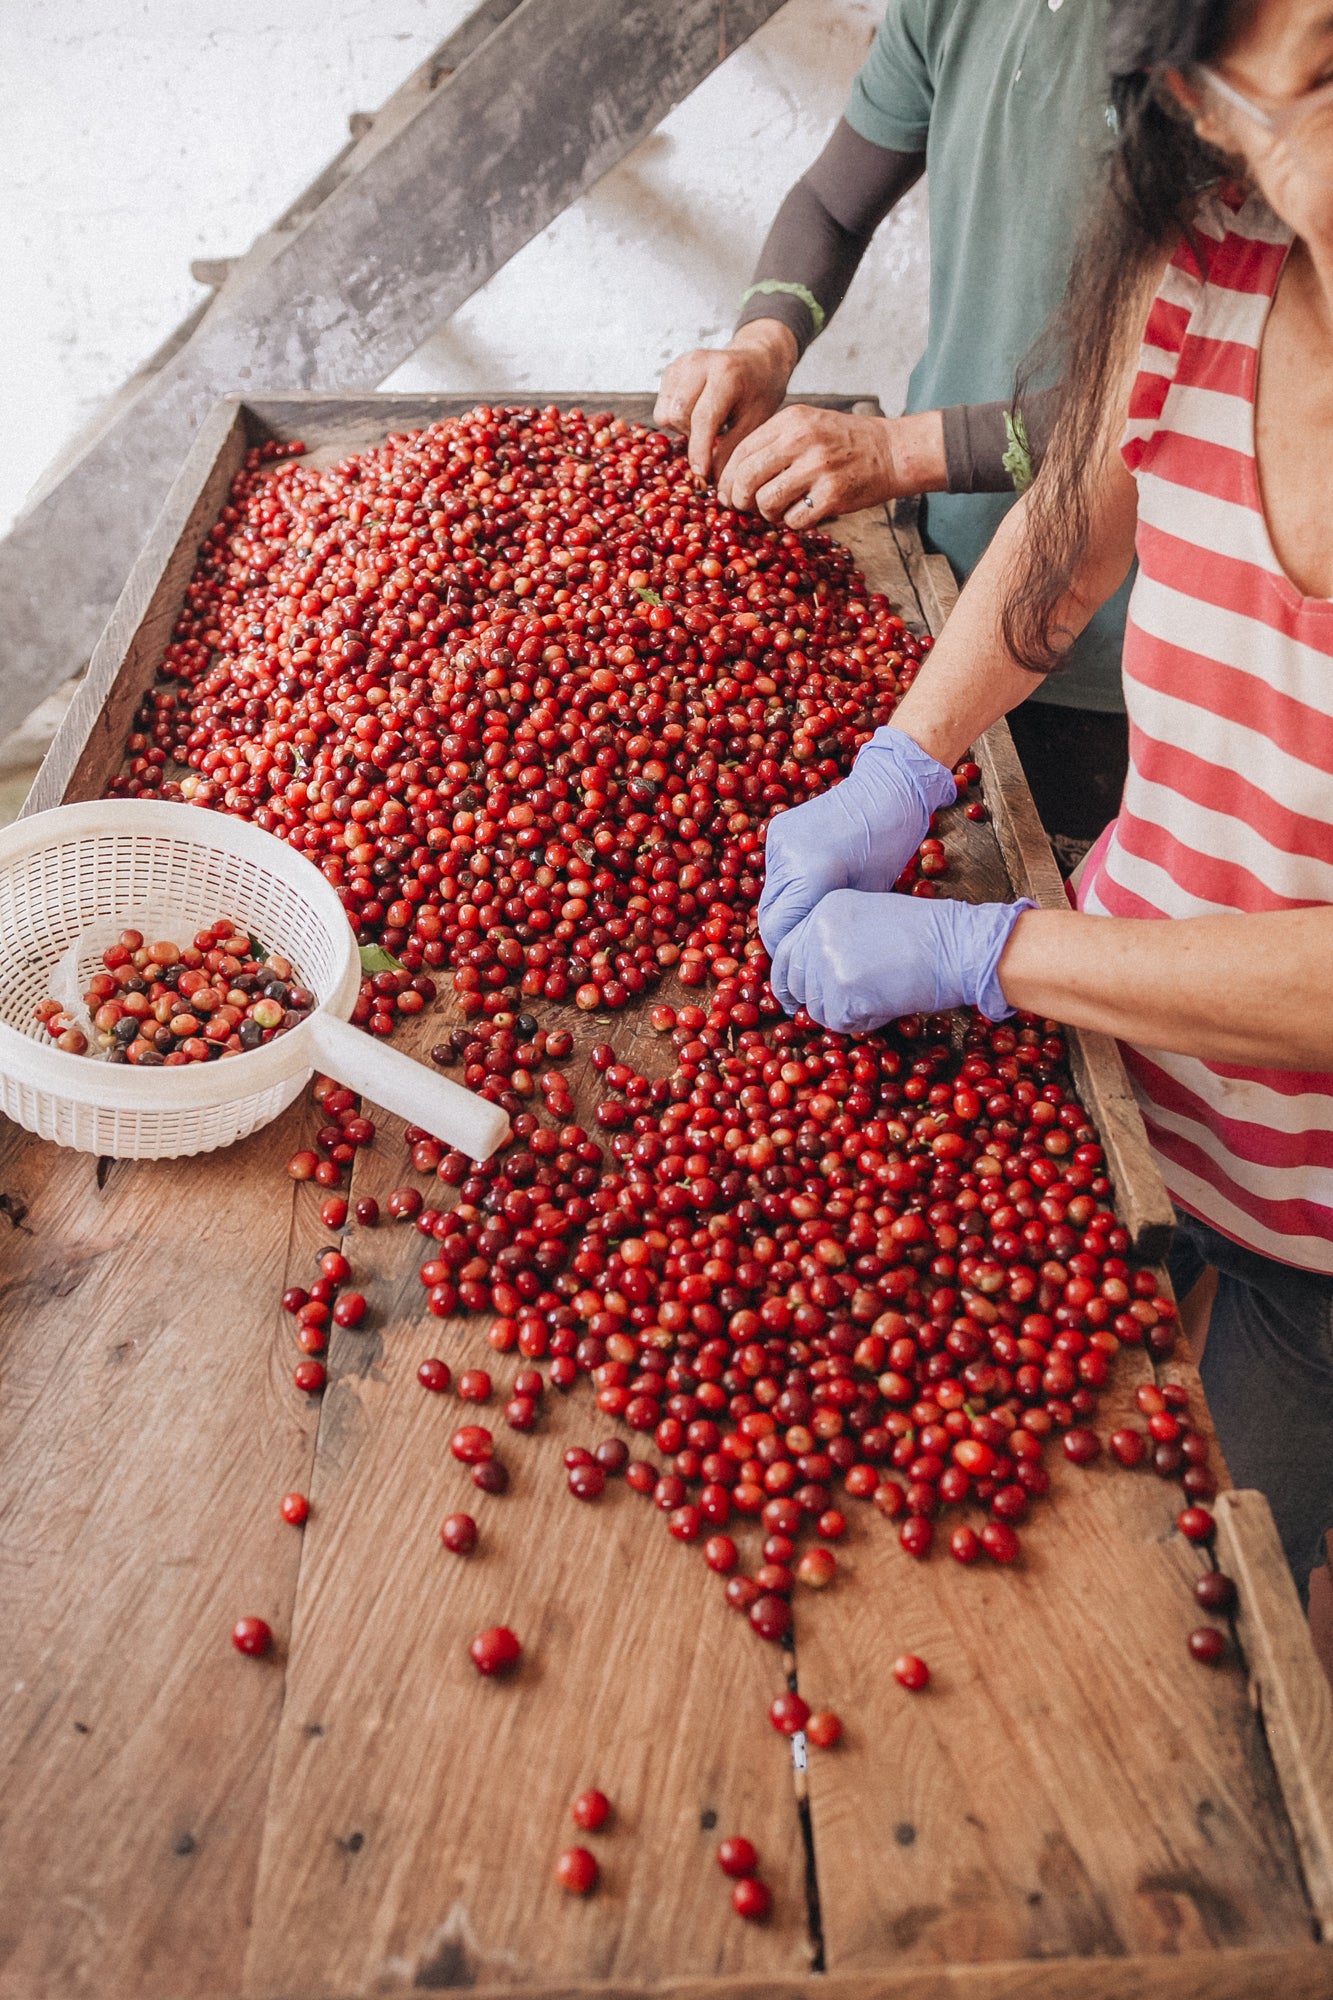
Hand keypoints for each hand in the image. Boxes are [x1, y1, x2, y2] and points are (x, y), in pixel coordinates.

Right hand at [654, 321, 796, 480]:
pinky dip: (676, 418)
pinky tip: (696, 414)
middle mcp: (698, 363)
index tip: (701, 474)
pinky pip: (661, 407)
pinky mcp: (671, 370)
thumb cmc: (759, 392)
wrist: (757, 360)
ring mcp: (681, 364)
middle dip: (690, 436)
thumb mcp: (755, 423)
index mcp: (726, 373)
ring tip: (705, 424)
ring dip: (682, 428)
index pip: (703, 418)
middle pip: (676, 415)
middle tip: (712, 438)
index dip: (699, 450)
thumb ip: (732, 450)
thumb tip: (712, 481)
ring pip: (664, 413)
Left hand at [717, 406, 945, 525]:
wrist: (893, 451)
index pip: (742, 451)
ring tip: (780, 509)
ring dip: (767, 513)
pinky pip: (794, 519)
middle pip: (747, 477)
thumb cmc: (846, 442)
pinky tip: (803, 513)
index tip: (727, 493)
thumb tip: (733, 477)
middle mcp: (802, 439)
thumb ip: (774, 443)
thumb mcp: (808, 425)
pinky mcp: (833, 494)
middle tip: (745, 507)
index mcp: (791, 420)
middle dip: (739, 499)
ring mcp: (818, 467)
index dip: (727, 478)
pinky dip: (793, 523)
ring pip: (766, 502)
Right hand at [758, 726, 956, 957]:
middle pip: (769, 915)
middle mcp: (784, 856)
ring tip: (813, 919)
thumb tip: (813, 951)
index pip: (779, 932)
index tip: (805, 965)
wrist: (888, 788)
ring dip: (787, 911)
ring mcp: (778, 841)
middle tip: (806, 950)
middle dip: (785, 936)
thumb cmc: (891, 843)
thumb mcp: (866, 893)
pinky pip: (777, 873)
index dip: (790, 953)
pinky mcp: (778, 831)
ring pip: (771, 895)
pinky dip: (790, 887)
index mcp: (809, 874)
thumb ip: (831, 922)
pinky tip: (812, 890)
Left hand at [770, 888, 1033, 1034]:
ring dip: (844, 1012)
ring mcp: (826, 960)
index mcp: (824, 909)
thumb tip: (813, 976)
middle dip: (815, 1000)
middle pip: (796, 981)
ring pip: (817, 1007)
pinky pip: (840, 1022)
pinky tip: (887, 1003)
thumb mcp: (873, 919)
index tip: (794, 996)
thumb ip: (838, 940)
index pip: (786, 950)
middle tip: (838, 1009)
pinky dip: (863, 1022)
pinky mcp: (841, 990)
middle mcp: (818, 931)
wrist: (958, 946)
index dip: (789, 978)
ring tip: (880, 994)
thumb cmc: (930, 936)